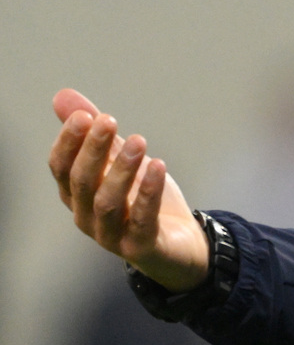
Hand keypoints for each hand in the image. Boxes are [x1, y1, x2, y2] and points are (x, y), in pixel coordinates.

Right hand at [49, 89, 209, 291]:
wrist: (181, 245)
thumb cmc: (144, 201)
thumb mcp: (121, 162)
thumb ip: (96, 134)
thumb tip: (63, 96)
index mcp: (78, 196)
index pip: (61, 169)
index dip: (69, 143)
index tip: (84, 115)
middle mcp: (87, 217)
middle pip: (82, 182)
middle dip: (93, 150)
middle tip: (109, 120)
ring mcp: (112, 236)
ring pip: (108, 202)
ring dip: (121, 169)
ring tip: (140, 141)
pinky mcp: (141, 247)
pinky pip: (142, 220)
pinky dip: (149, 192)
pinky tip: (159, 165)